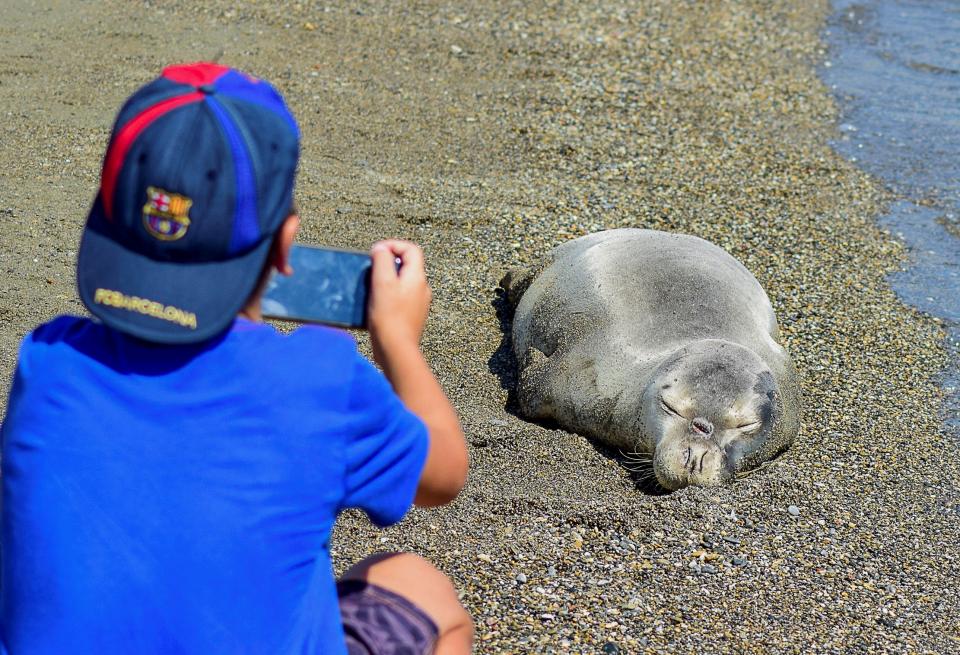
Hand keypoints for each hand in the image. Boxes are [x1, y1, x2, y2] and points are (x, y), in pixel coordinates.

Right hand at [368, 240, 431, 363]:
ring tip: (371, 286)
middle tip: (371, 268)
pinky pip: (400, 297)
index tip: (376, 252)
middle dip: (388, 262)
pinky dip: (388, 294)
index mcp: (417, 277)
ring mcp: (418, 303)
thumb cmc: (389, 317)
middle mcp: (421, 288)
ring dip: (386, 279)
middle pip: (407, 265)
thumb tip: (381, 248)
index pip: (411, 249)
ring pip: (402, 281)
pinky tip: (375, 303)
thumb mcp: (382, 283)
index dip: (393, 245)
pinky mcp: (411, 315)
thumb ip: (382, 261)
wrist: (396, 350)